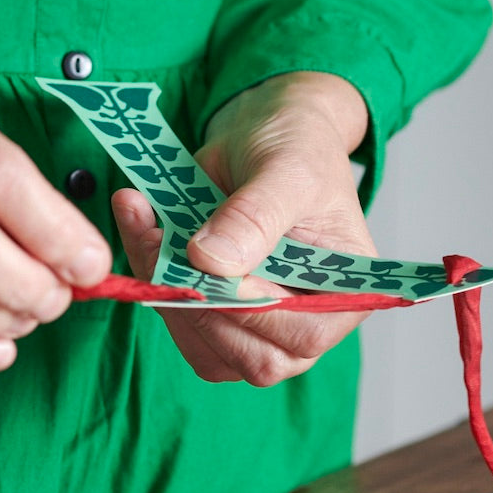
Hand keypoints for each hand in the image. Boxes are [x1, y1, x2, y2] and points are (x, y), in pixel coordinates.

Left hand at [114, 71, 375, 385]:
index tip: (202, 256)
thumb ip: (254, 217)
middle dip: (198, 301)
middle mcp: (310, 324)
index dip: (249, 308)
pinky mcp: (223, 322)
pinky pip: (184, 333)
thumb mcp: (285, 170)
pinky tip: (145, 238)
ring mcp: (265, 329)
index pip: (302, 334)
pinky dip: (154, 289)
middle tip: (158, 232)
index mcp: (347, 296)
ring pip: (210, 353)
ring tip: (146, 226)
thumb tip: (212, 262)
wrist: (266, 133)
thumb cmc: (296, 148)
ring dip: (166, 295)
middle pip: (254, 359)